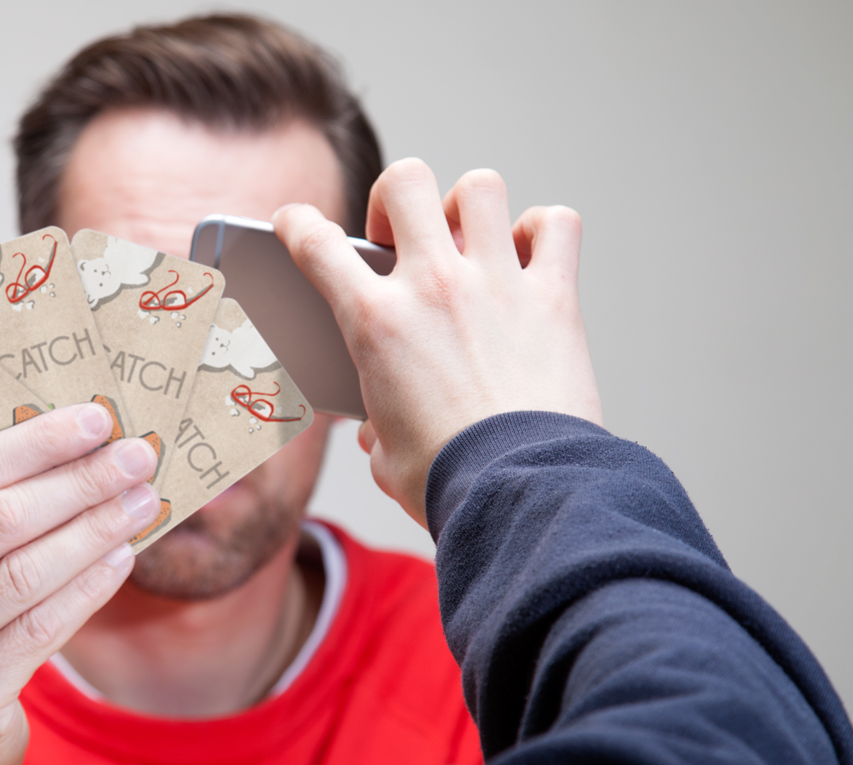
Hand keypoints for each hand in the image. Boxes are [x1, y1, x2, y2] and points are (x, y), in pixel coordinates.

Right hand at [0, 403, 160, 764]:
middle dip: (79, 481)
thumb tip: (79, 448)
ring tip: (142, 503)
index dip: (36, 442)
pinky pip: (42, 628)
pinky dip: (90, 587)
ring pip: (27, 573)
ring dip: (96, 529)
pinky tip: (123, 559)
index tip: (95, 419)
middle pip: (1, 519)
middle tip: (135, 457)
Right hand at [273, 160, 601, 525]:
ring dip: (469, 207)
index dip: (296, 224)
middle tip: (399, 238)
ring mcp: (497, 284)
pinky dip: (542, 230)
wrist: (522, 494)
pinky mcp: (555, 297)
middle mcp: (434, 287)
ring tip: (468, 240)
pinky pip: (556, 224)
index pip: (314, 243)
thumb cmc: (451, 483)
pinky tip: (530, 257)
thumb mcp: (384, 454)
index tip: (296, 224)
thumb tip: (384, 430)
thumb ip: (377, 429)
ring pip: (480, 188)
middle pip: (404, 183)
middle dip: (394, 200)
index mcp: (375, 323)